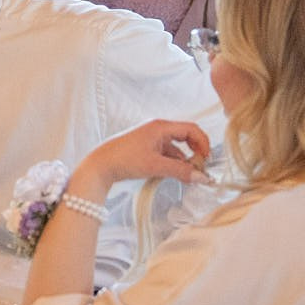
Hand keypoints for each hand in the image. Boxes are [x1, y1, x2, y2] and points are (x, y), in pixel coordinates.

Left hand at [75, 119, 212, 190]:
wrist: (98, 166)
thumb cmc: (123, 160)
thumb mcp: (155, 166)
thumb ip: (180, 171)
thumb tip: (201, 177)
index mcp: (160, 127)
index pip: (192, 129)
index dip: (203, 143)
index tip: (206, 160)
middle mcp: (157, 129)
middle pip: (186, 136)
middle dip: (195, 151)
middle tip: (200, 168)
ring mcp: (150, 138)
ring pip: (176, 147)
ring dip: (184, 160)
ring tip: (188, 175)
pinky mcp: (145, 148)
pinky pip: (166, 153)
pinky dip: (173, 162)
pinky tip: (175, 174)